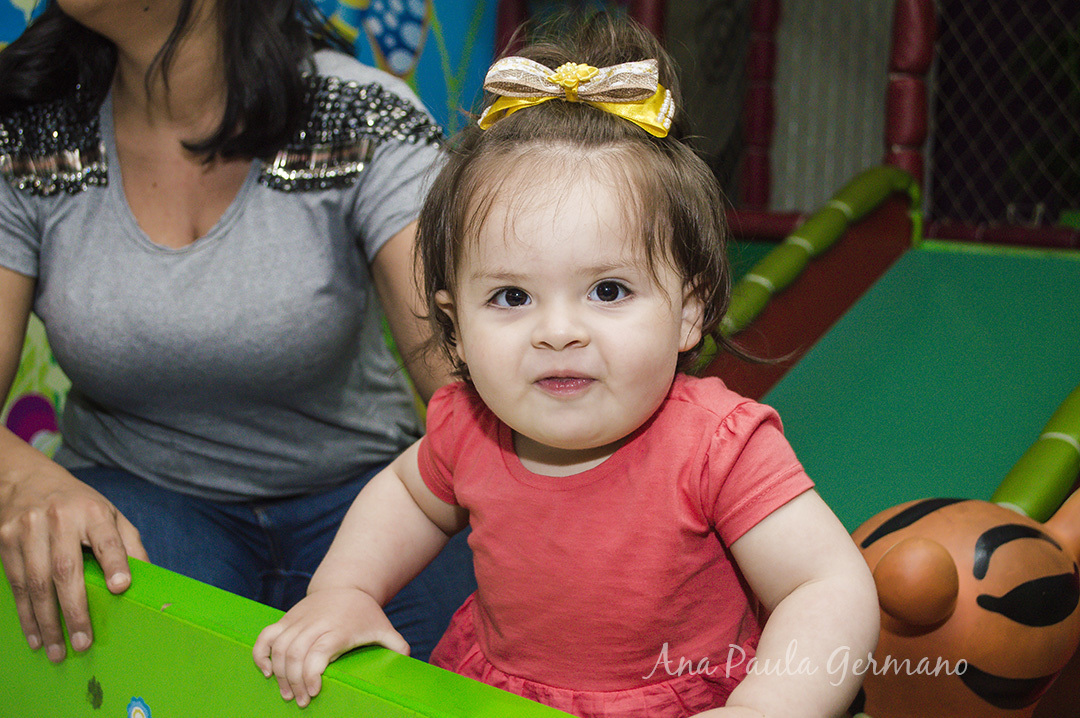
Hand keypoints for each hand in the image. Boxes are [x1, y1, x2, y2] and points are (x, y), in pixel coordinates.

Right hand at [0, 463, 147, 661]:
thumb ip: (129, 543)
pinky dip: (26, 615)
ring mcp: (28, 530)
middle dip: (75, 610)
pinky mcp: (6, 541)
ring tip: (58, 650)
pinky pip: (17, 585)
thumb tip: (148, 577)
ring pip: (37, 583)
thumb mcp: (110, 514)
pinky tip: (36, 636)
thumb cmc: (78, 504)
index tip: (121, 587)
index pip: (106, 538)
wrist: (27, 480)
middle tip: (84, 642)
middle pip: (66, 569)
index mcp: (92, 511)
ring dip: (47, 622)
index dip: (115, 562)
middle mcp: (59, 519)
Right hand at [253, 587, 409, 706]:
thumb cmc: (365, 613)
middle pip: (296, 655)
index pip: (318, 652)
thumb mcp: (383, 627)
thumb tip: (409, 661)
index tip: (314, 692)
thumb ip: (395, 645)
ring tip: (287, 693)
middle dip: (294, 683)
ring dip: (280, 675)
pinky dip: (261, 654)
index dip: (311, 674)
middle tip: (301, 702)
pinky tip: (267, 672)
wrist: (346, 584)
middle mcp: (316, 624)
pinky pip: (266, 636)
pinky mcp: (286, 619)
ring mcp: (299, 620)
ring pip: (280, 648)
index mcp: (339, 629)